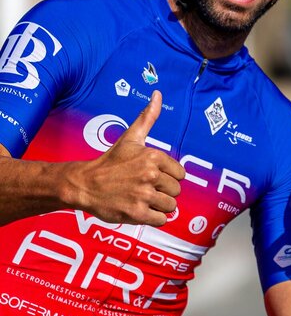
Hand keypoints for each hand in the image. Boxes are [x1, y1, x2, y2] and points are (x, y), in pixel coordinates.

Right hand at [67, 90, 184, 224]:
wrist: (84, 183)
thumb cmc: (111, 161)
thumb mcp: (131, 137)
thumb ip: (148, 117)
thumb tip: (158, 94)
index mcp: (154, 157)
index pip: (181, 174)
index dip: (168, 177)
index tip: (152, 176)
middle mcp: (150, 175)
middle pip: (176, 191)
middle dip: (164, 192)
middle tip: (145, 188)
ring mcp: (143, 195)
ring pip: (171, 207)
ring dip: (159, 206)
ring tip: (142, 198)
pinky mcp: (137, 214)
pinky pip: (162, 220)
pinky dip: (154, 218)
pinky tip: (141, 209)